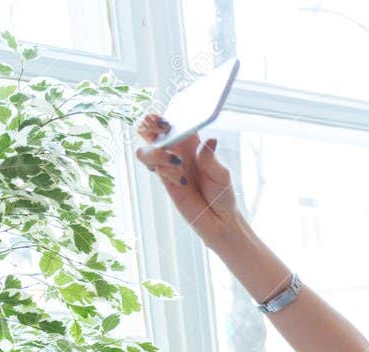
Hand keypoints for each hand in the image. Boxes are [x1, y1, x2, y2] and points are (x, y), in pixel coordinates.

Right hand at [134, 122, 243, 249]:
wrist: (219, 219)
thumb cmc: (222, 193)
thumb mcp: (222, 175)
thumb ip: (212, 159)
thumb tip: (210, 140)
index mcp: (192, 141)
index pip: (173, 120)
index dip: (166, 114)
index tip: (169, 119)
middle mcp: (177, 150)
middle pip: (151, 129)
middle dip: (150, 125)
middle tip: (163, 129)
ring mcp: (168, 165)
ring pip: (146, 149)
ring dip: (156, 151)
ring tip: (176, 162)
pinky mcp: (164, 180)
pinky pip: (153, 167)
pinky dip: (165, 170)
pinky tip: (181, 180)